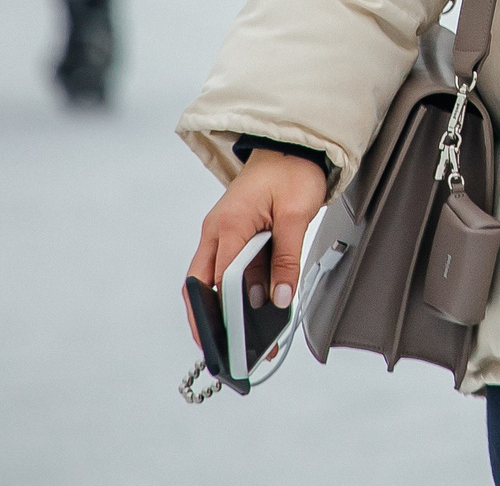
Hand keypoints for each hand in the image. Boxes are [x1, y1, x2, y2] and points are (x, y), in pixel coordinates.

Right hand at [188, 149, 328, 339]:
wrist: (291, 147)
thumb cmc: (292, 172)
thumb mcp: (297, 214)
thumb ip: (287, 258)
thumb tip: (280, 298)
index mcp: (229, 225)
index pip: (220, 279)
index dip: (225, 313)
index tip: (232, 341)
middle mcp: (217, 232)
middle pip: (202, 286)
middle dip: (210, 321)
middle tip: (224, 353)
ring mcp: (222, 234)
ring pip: (215, 281)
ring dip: (227, 309)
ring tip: (248, 339)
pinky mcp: (231, 236)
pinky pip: (229, 271)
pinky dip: (238, 292)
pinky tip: (255, 311)